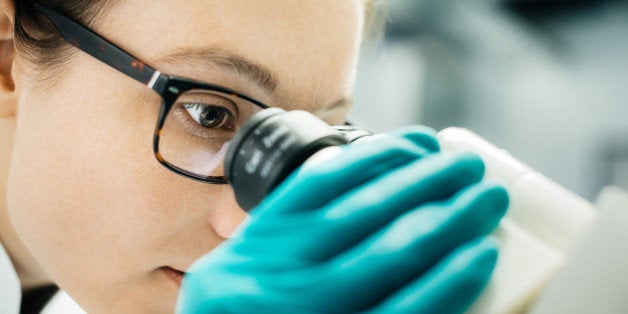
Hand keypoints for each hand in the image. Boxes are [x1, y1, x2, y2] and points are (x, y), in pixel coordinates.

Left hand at [177, 126, 507, 312]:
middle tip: (490, 194)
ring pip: (359, 210)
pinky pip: (319, 182)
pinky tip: (405, 148)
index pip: (404, 313)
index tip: (486, 252)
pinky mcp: (261, 224)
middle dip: (450, 217)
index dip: (452, 280)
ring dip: (419, 180)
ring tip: (461, 163)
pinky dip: (367, 160)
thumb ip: (400, 307)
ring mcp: (273, 260)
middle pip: (389, 253)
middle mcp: (298, 304)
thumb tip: (455, 271)